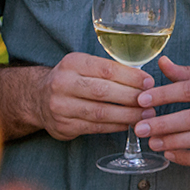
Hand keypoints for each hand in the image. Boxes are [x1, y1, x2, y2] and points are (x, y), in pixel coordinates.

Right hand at [34, 52, 154, 140]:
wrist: (37, 99)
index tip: (149, 82)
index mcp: (72, 63)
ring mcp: (61, 106)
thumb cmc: (71, 80)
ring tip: (145, 116)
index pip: (106, 69)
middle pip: (103, 91)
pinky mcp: (63, 126)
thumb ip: (108, 70)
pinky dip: (115, 126)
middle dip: (131, 97)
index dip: (130, 77)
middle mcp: (63, 83)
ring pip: (100, 112)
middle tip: (152, 101)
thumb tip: (144, 79)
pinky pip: (95, 127)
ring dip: (127, 115)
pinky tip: (128, 124)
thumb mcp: (83, 66)